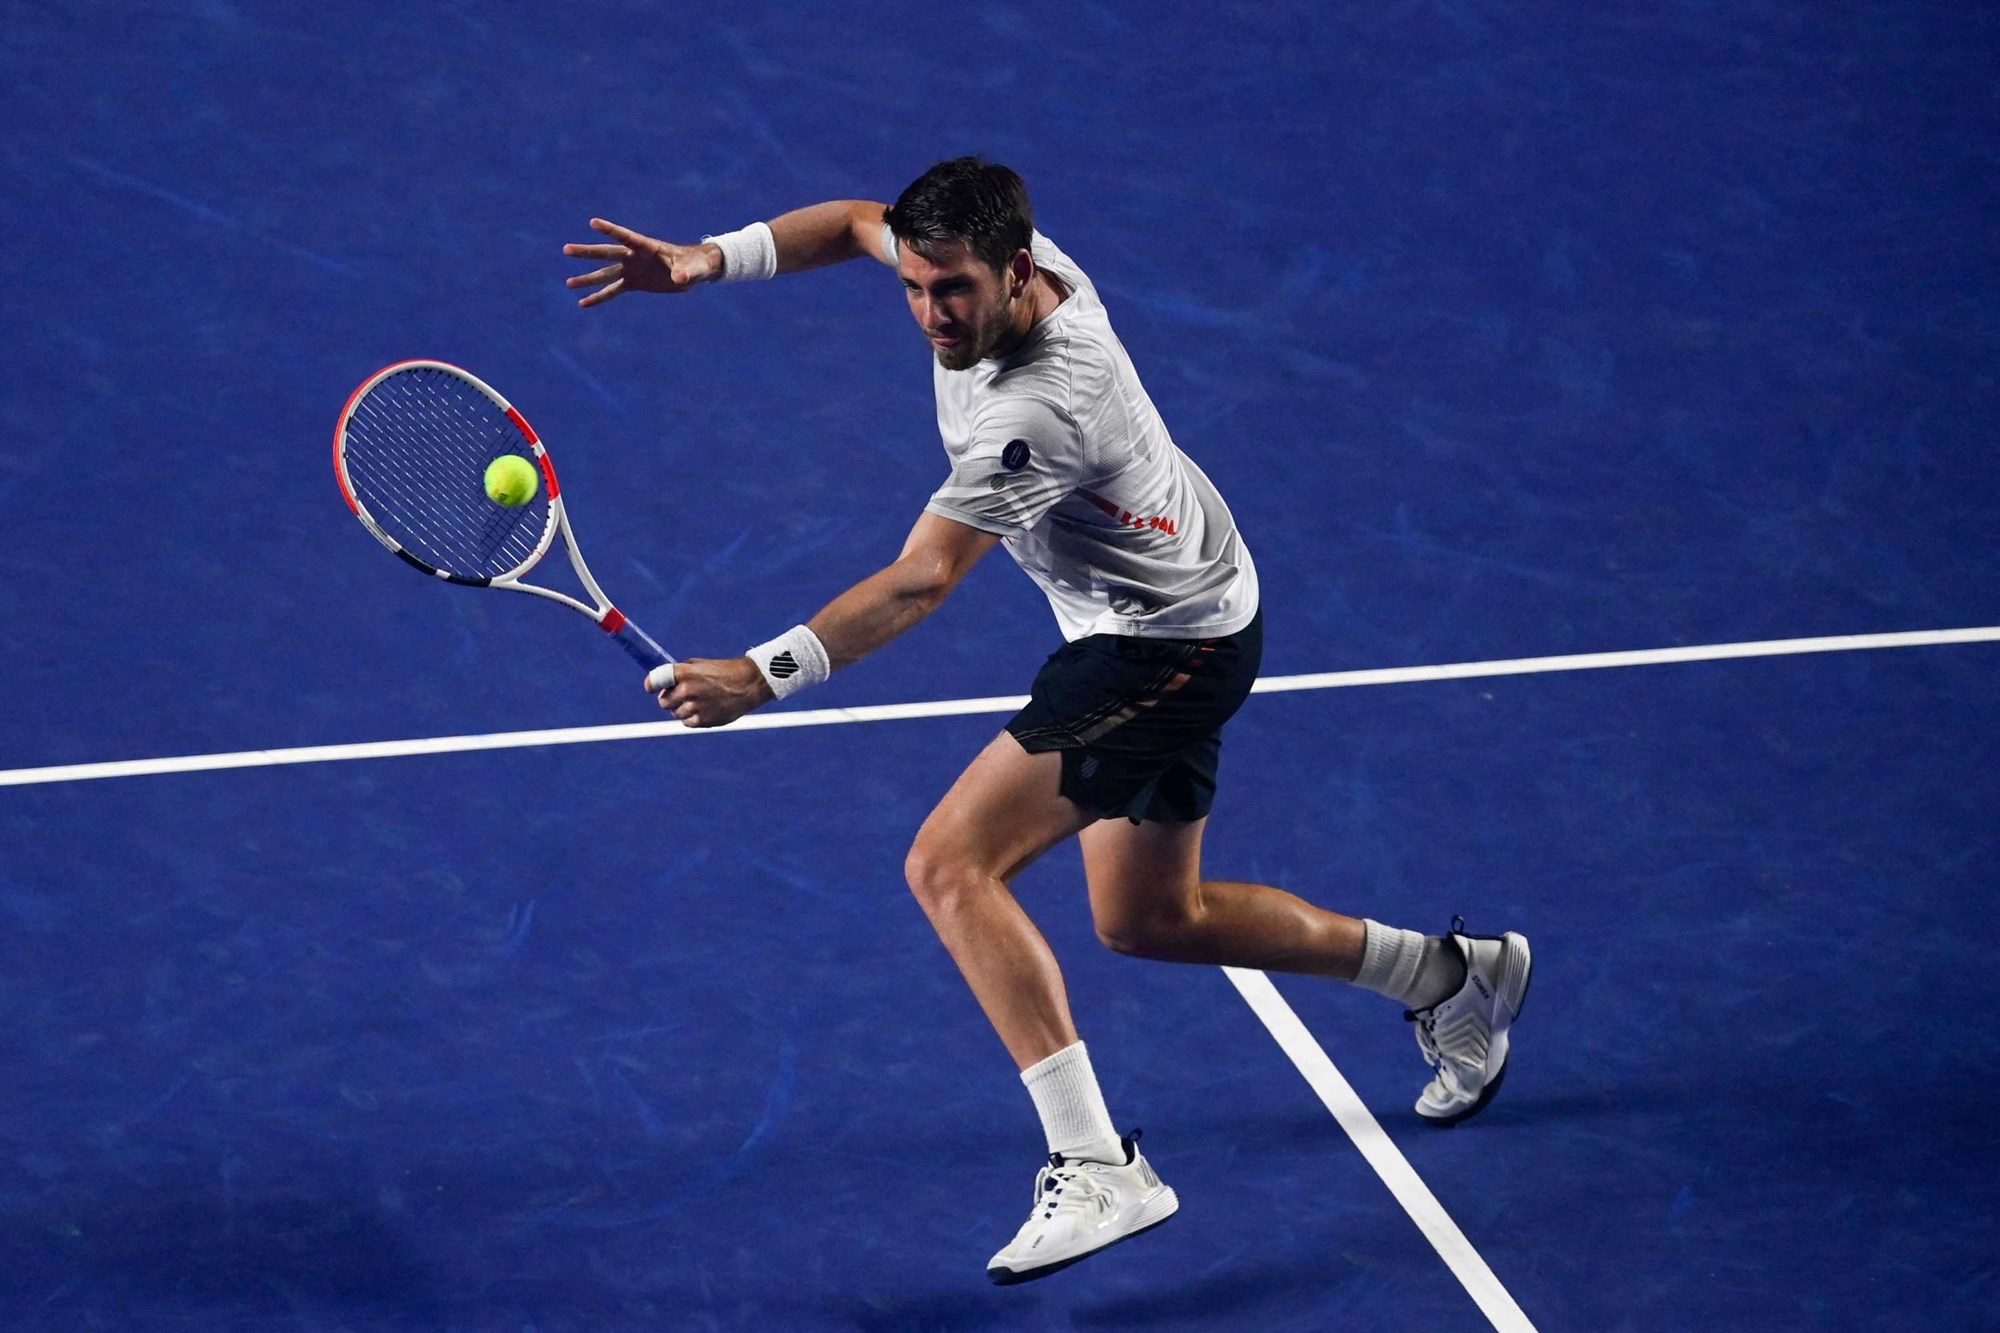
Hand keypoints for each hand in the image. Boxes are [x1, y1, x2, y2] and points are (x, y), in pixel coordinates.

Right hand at [563, 218, 720, 307]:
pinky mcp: (634, 283)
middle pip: (607, 253)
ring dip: (588, 278)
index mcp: (647, 247)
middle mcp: (635, 257)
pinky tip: (583, 303)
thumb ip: (684, 272)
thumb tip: (679, 279)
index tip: (593, 222)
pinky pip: (613, 290)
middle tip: (566, 249)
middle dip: (587, 252)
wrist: (694, 272)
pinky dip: (599, 297)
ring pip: (606, 274)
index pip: (626, 237)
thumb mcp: (692, 269)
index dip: (611, 230)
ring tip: (568, 283)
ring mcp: (632, 269)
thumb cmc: (695, 265)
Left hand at [646, 656, 774, 727]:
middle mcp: (688, 690)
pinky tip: (705, 709)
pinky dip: (692, 718)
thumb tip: (661, 684)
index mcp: (685, 673)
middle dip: (669, 699)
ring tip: (700, 701)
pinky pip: (687, 723)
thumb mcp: (700, 665)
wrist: (749, 684)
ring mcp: (696, 706)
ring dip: (682, 709)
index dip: (651, 685)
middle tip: (682, 695)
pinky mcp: (704, 720)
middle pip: (663, 701)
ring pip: (675, 713)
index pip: (656, 680)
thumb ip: (680, 674)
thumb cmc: (723, 672)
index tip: (651, 688)